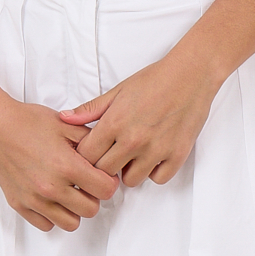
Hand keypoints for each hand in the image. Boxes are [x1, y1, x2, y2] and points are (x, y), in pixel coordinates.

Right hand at [0, 95, 118, 232]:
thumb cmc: (28, 122)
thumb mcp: (66, 125)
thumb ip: (91, 142)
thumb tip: (106, 157)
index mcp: (66, 166)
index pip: (105, 190)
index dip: (108, 181)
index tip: (102, 175)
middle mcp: (51, 187)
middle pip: (91, 210)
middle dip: (93, 196)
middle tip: (86, 182)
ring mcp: (34, 199)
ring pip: (71, 223)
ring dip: (74, 209)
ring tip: (69, 191)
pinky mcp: (19, 204)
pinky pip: (46, 225)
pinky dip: (53, 215)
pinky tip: (51, 197)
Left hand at [57, 52, 219, 186]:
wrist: (191, 75)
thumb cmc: (154, 80)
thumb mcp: (118, 91)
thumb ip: (90, 109)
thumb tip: (64, 118)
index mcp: (114, 123)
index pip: (86, 156)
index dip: (86, 155)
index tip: (92, 152)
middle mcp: (133, 140)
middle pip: (104, 172)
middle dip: (104, 165)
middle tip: (111, 154)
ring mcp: (156, 150)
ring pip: (130, 180)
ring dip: (128, 170)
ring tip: (133, 155)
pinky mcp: (177, 155)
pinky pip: (157, 179)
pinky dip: (154, 171)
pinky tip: (153, 156)